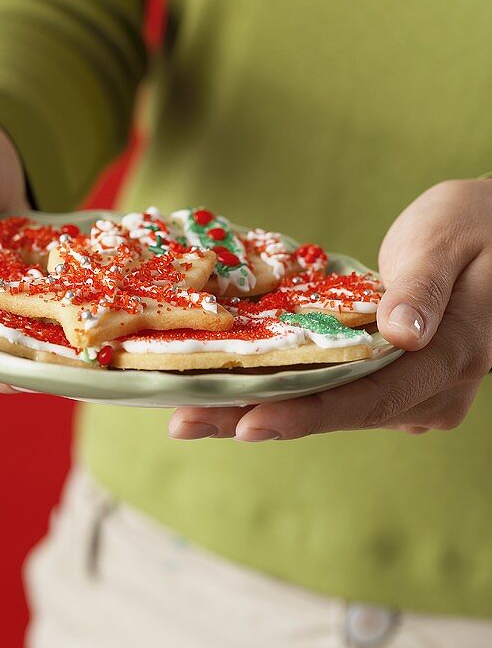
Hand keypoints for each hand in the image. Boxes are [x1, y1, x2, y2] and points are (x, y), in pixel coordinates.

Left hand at [169, 179, 491, 441]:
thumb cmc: (476, 224)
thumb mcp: (449, 241)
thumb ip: (425, 288)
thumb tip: (401, 333)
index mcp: (451, 357)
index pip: (369, 396)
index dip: (306, 412)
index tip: (247, 422)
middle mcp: (432, 390)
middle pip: (337, 413)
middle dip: (258, 418)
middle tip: (185, 423)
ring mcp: (413, 392)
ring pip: (328, 408)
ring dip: (260, 409)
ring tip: (189, 414)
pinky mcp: (393, 381)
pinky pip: (333, 391)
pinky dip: (282, 392)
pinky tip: (229, 390)